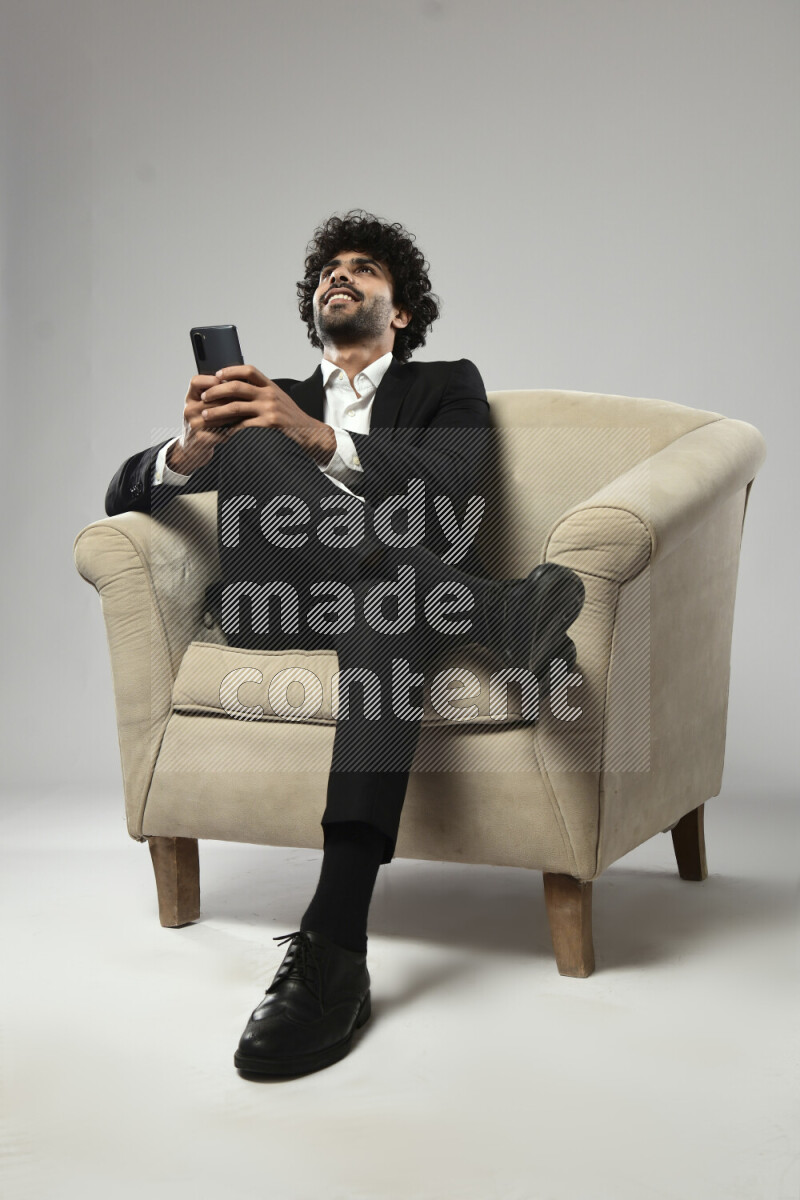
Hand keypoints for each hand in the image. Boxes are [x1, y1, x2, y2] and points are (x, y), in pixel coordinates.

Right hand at [167, 373, 238, 473]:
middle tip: (248, 397)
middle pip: (213, 398)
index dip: (212, 380)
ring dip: (236, 413)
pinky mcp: (200, 438)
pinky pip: (221, 431)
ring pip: (219, 414)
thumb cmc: (203, 422)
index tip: (229, 382)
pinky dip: (232, 429)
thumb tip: (240, 381)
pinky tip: (241, 427)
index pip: (196, 381)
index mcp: (190, 398)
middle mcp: (189, 409)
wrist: (192, 448)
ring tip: (249, 411)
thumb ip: (215, 393)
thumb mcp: (203, 405)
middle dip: (232, 398)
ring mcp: (193, 424)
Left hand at [196, 364, 335, 463]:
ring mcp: (270, 409)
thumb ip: (263, 393)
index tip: (217, 374)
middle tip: (204, 397)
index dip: (231, 370)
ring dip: (217, 411)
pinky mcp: (269, 425)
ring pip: (235, 407)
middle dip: (216, 391)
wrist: (310, 434)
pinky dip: (229, 429)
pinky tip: (221, 432)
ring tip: (206, 416)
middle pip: (237, 387)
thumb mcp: (279, 400)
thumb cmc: (291, 419)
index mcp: (271, 386)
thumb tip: (240, 388)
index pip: (249, 370)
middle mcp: (270, 395)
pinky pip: (243, 426)